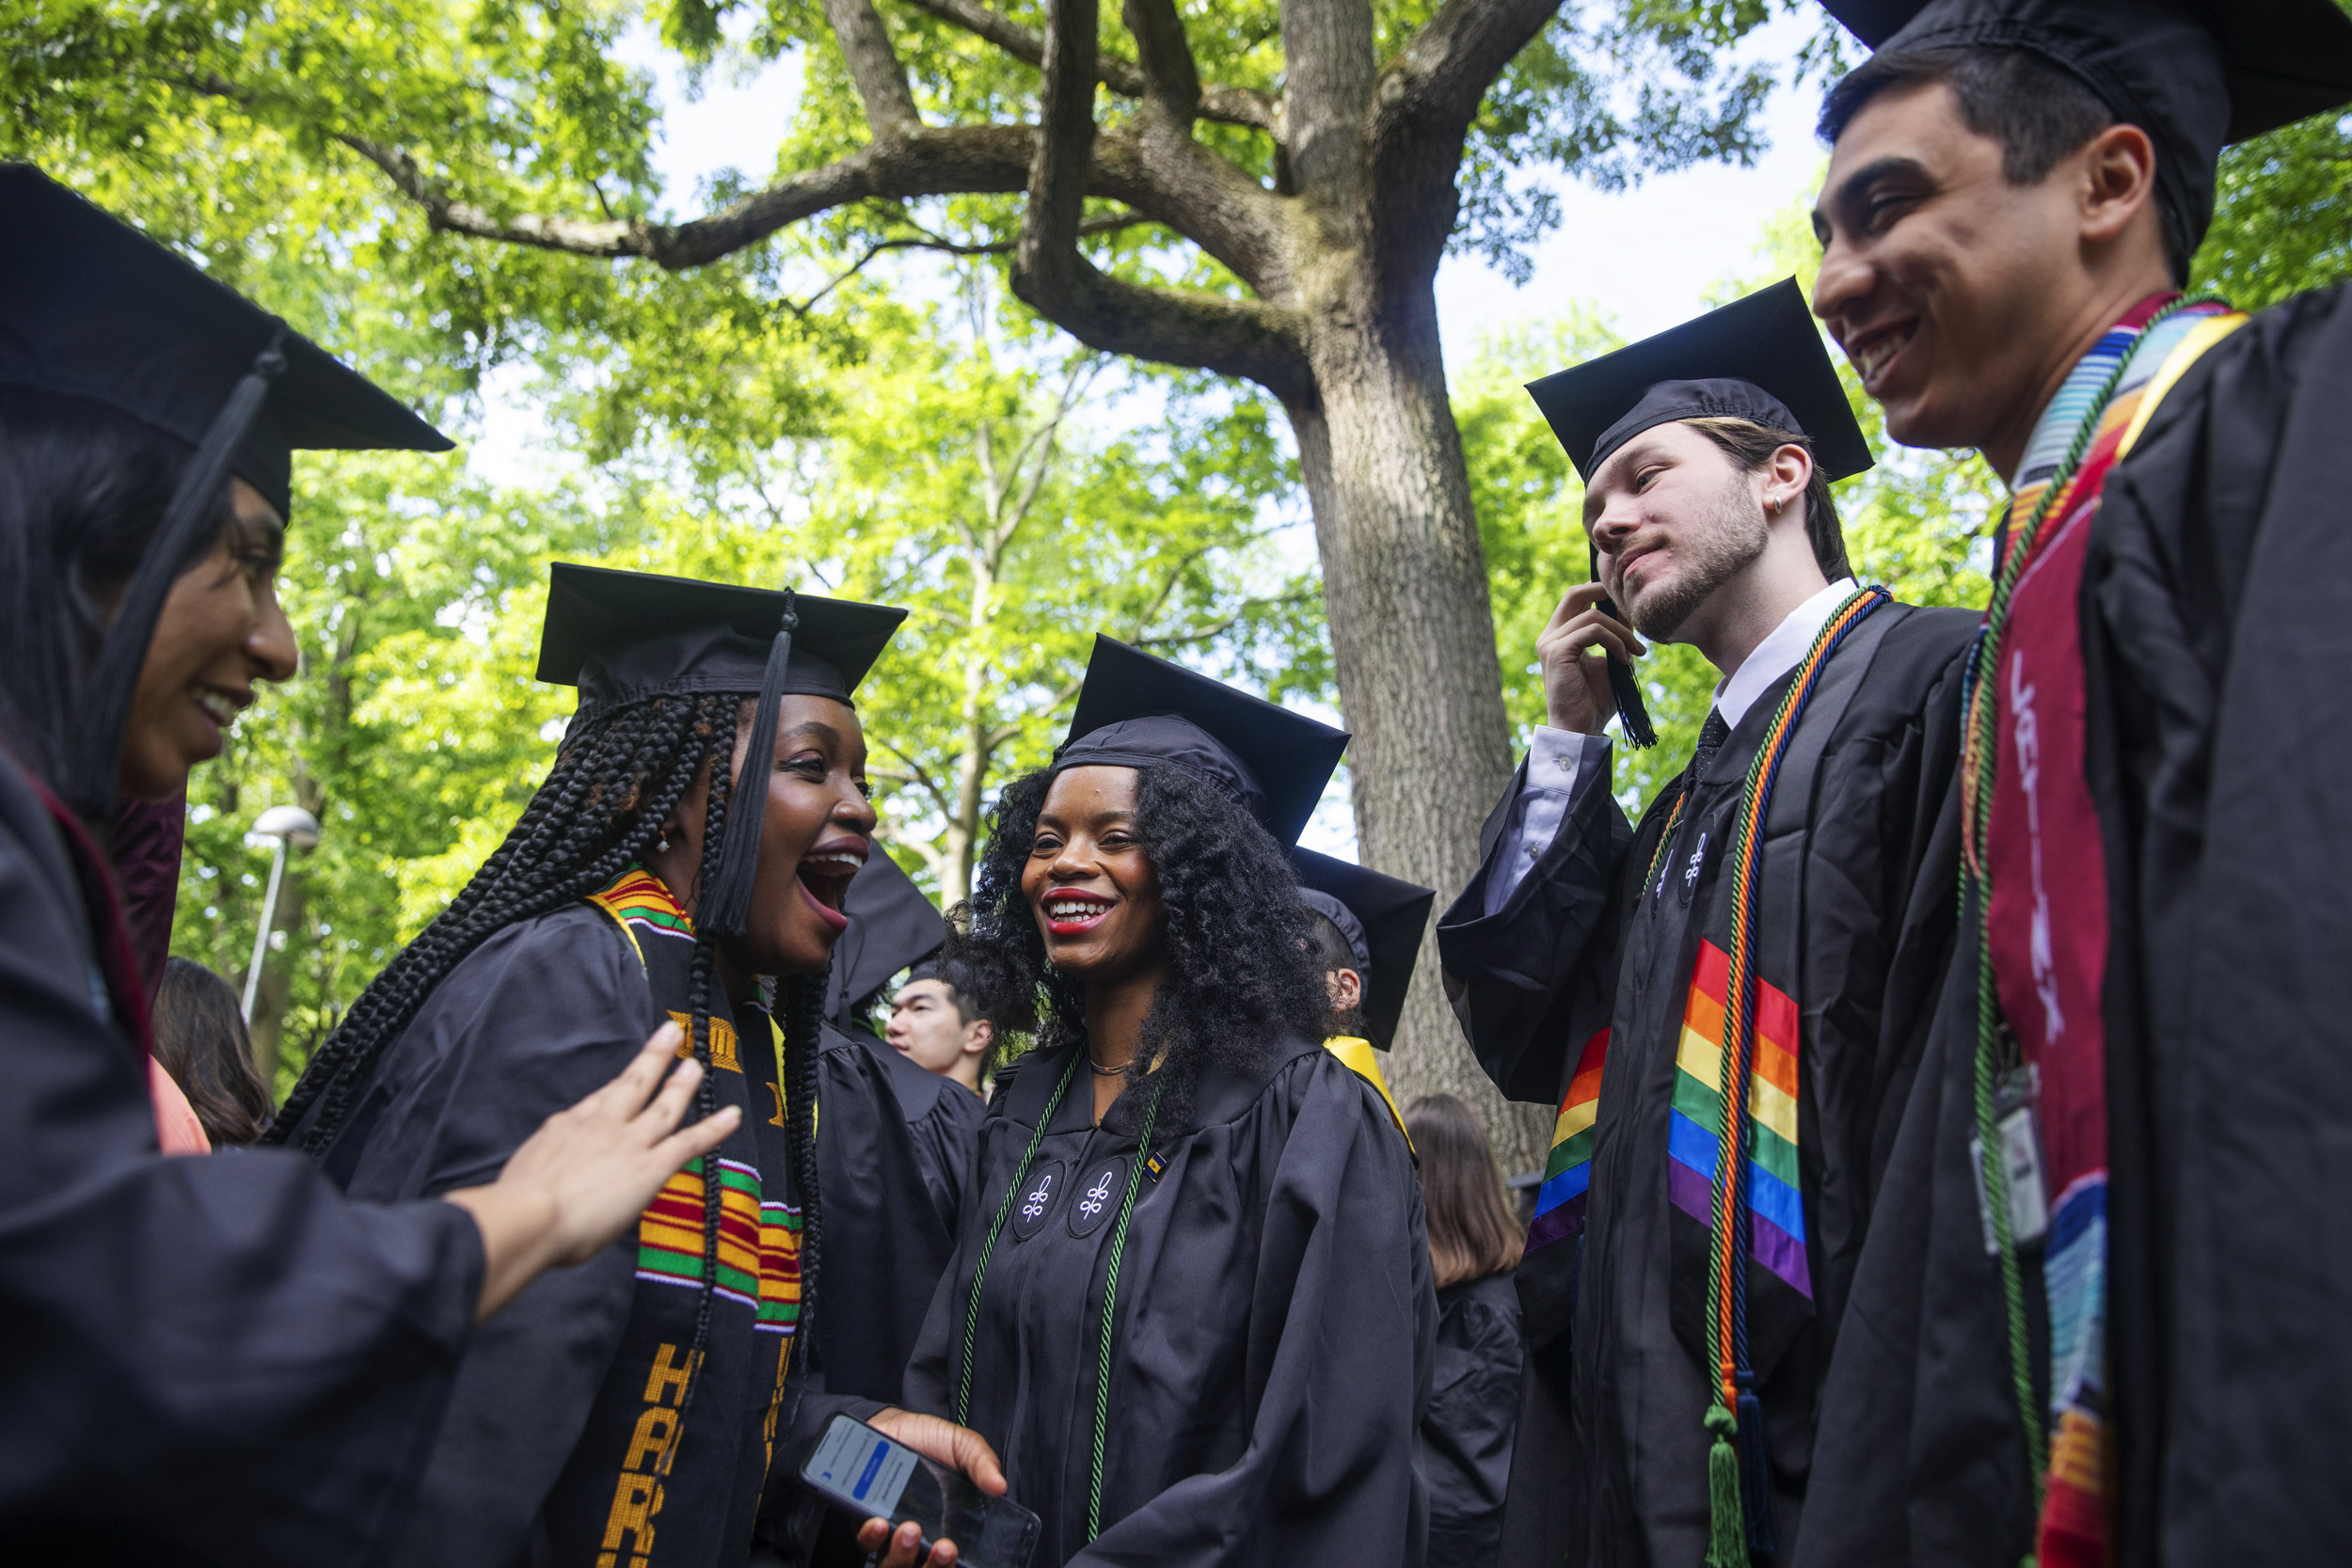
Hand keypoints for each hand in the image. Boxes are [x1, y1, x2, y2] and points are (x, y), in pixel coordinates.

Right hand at [446, 1022, 740, 1320]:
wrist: (529, 1216)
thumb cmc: (514, 1210)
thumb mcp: (516, 1181)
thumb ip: (530, 1178)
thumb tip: (524, 1194)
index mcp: (565, 1128)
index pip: (596, 1103)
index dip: (615, 1089)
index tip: (626, 1077)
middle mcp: (601, 1126)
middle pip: (632, 1084)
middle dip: (653, 1058)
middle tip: (671, 1033)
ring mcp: (629, 1142)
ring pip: (664, 1105)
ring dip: (683, 1083)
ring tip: (697, 1063)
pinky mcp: (651, 1165)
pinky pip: (689, 1142)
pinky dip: (714, 1128)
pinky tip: (733, 1117)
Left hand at [852, 1408, 1007, 1565]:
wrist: (890, 1424)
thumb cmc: (927, 1439)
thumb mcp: (962, 1446)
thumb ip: (981, 1462)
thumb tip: (999, 1485)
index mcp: (946, 1524)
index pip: (949, 1558)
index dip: (950, 1563)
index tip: (955, 1551)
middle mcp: (918, 1535)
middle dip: (934, 1566)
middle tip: (943, 1548)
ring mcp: (889, 1533)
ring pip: (893, 1563)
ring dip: (902, 1555)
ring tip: (909, 1530)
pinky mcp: (864, 1523)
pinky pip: (865, 1543)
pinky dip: (871, 1538)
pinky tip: (877, 1523)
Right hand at [1536, 583, 1645, 734]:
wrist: (1581, 729)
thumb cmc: (1595, 701)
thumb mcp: (1610, 661)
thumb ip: (1615, 637)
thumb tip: (1629, 611)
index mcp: (1560, 636)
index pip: (1577, 599)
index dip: (1603, 596)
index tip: (1630, 612)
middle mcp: (1550, 635)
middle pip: (1576, 593)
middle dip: (1606, 593)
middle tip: (1632, 611)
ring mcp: (1550, 642)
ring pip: (1594, 616)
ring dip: (1622, 632)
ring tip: (1636, 653)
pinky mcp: (1556, 651)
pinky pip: (1594, 631)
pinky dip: (1615, 643)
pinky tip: (1626, 661)